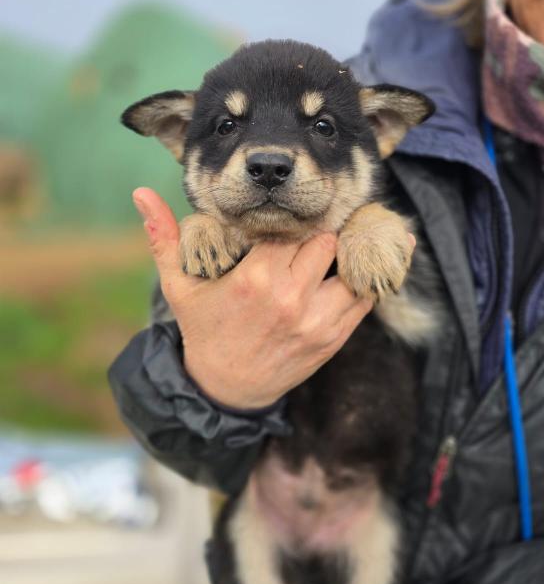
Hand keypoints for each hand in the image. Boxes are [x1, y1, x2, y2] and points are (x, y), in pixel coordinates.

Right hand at [132, 188, 372, 408]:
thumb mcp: (179, 287)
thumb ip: (164, 239)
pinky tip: (358, 269)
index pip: (290, 228)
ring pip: (353, 268)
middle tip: (313, 232)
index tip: (287, 219)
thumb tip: (140, 194)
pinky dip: (364, 281)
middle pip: (326, 241)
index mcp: (255, 279)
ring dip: (347, 256)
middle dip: (318, 234)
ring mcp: (317, 321)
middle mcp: (291, 298)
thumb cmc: (203, 330)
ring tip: (339, 248)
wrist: (226, 389)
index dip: (290, 221)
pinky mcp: (333, 338)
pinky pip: (364, 299)